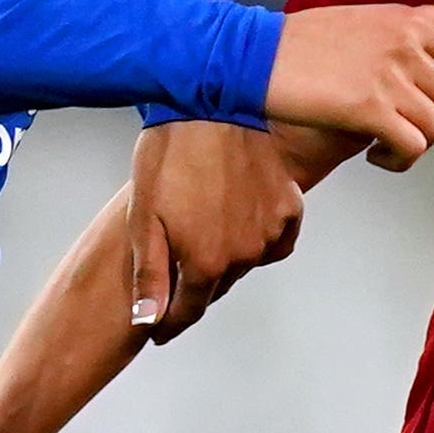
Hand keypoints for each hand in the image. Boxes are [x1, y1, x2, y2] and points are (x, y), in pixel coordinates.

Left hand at [128, 118, 306, 340]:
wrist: (207, 102)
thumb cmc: (169, 155)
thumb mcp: (144, 217)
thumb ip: (150, 276)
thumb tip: (149, 323)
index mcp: (205, 262)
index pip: (189, 310)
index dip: (171, 323)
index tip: (160, 330)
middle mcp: (244, 255)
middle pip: (217, 287)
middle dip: (196, 284)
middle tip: (179, 267)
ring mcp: (270, 230)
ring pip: (246, 263)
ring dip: (227, 257)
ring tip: (206, 229)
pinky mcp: (288, 206)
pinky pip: (278, 239)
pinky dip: (262, 238)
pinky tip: (243, 224)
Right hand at [263, 0, 433, 170]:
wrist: (261, 55)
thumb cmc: (310, 38)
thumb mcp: (374, 17)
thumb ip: (427, 17)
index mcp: (411, 21)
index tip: (426, 101)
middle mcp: (408, 46)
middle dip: (432, 122)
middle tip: (401, 126)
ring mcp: (391, 78)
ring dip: (414, 145)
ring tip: (386, 143)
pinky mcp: (371, 109)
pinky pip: (412, 148)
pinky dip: (398, 161)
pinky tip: (374, 154)